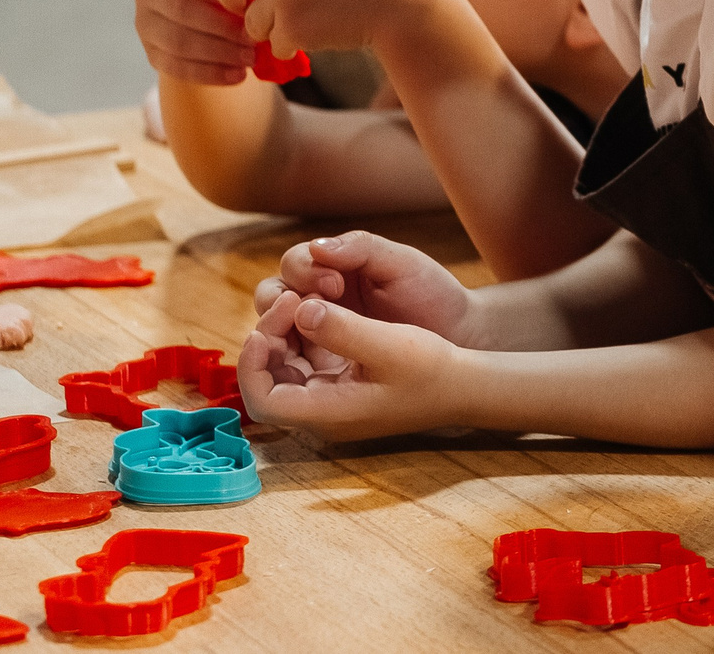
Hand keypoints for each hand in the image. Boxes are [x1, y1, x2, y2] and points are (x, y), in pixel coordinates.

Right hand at [134, 0, 255, 84]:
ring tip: (250, 57)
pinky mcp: (151, 53)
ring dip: (219, 53)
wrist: (204, 13)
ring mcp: (144, 23)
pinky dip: (210, 73)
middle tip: (255, 36)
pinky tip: (237, 75)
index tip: (245, 0)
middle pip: (181, 9)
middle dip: (222, 26)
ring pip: (178, 41)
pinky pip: (177, 67)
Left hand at [238, 289, 464, 442]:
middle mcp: (321, 412)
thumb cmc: (431, 370)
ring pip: (283, 369)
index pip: (263, 401)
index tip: (264, 328)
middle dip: (269, 338)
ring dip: (284, 334)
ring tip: (305, 301)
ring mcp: (329, 400)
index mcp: (328, 412)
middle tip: (293, 299)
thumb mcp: (391, 345)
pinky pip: (304, 363)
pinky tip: (317, 312)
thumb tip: (302, 309)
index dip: (251, 365)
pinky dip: (302, 336)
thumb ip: (344, 328)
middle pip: (268, 381)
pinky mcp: (339, 386)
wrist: (462, 385)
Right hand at [255, 231, 478, 346]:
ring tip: (310, 336)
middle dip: (282, 301)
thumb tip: (316, 248)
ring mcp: (315, 332)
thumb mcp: (401, 263)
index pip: (293, 263)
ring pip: (271, 330)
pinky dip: (287, 361)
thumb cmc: (431, 293)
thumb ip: (361, 248)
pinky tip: (310, 365)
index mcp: (333, 267)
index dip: (305, 272)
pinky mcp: (321, 364)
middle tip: (316, 310)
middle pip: (271, 294)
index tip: (335, 284)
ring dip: (278, 331)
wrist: (459, 335)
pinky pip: (289, 363)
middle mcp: (317, 298)